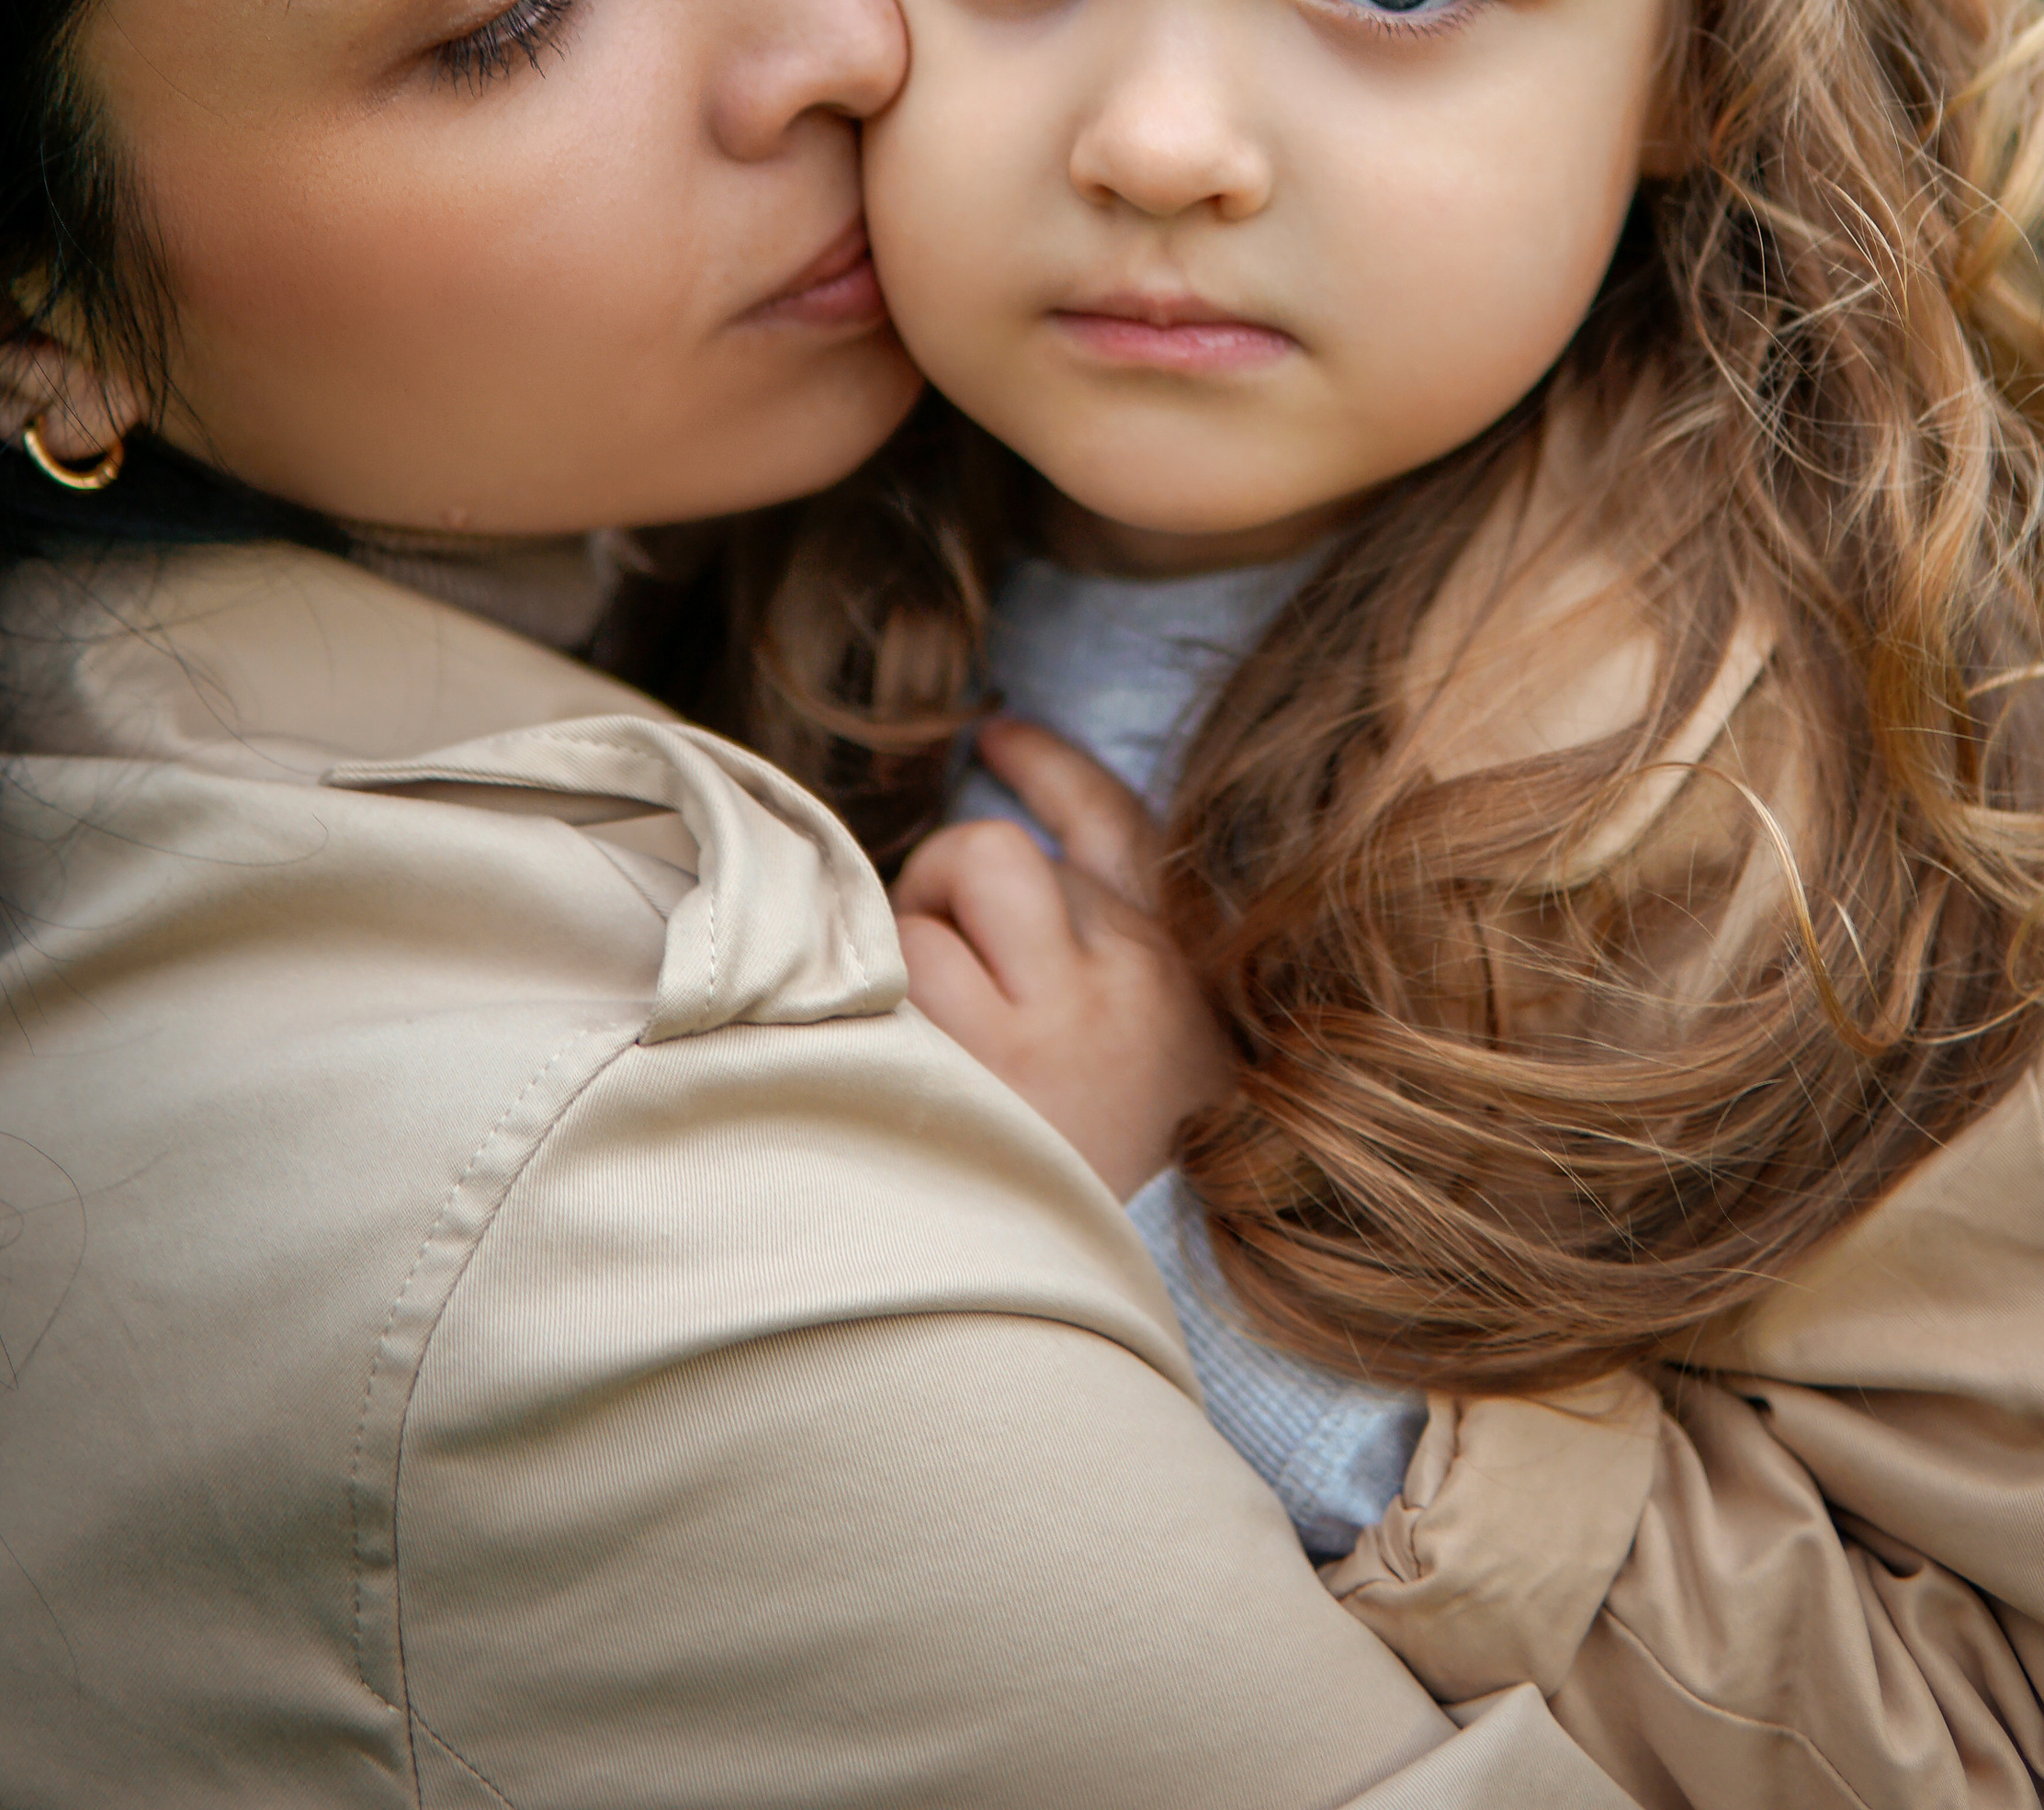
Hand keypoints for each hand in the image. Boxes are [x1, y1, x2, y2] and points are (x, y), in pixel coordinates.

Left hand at [891, 718, 1235, 1200]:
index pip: (1112, 825)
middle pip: (999, 854)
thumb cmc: (1117, 1177)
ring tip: (922, 1033)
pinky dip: (875, 1000)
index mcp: (1169, 971)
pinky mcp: (990, 1068)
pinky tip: (888, 1066)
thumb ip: (1098, 951)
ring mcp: (1056, 1021)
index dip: (1049, 770)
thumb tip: (997, 856)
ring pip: (944, 890)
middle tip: (944, 979)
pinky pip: (901, 965)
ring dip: (909, 945)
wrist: (1133, 1310)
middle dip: (945, 893)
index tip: (998, 733)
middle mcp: (1126, 980)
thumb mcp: (1153, 1052)